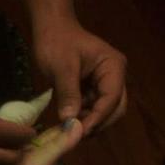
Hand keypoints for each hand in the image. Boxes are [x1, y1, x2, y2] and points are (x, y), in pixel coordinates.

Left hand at [31, 20, 127, 134]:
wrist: (50, 28)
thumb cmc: (56, 42)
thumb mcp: (61, 68)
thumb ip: (68, 93)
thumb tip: (69, 120)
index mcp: (114, 67)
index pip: (112, 98)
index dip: (97, 117)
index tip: (79, 131)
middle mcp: (114, 75)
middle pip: (114, 107)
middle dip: (97, 122)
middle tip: (75, 136)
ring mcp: (104, 81)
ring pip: (104, 109)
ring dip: (89, 121)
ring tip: (68, 130)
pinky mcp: (92, 86)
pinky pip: (92, 106)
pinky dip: (82, 115)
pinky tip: (67, 122)